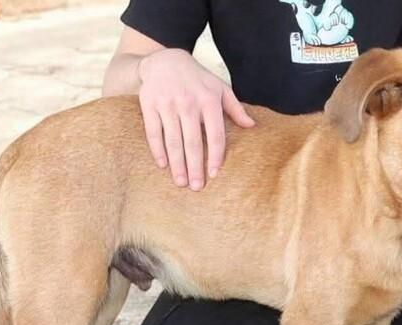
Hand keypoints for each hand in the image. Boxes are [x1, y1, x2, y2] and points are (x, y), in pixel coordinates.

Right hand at [136, 49, 254, 190]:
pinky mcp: (149, 104)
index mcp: (209, 100)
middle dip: (195, 166)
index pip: (215, 134)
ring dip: (177, 163)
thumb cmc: (197, 79)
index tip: (214, 173)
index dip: (215, 155)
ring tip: (180, 182)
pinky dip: (157, 149)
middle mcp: (188, 102)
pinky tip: (162, 165)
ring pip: (173, 140)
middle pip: (193, 141)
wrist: (166, 60)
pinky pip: (153, 131)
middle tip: (196, 187)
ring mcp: (167, 104)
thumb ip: (235, 108)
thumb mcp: (219, 88)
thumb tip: (251, 126)